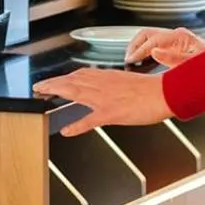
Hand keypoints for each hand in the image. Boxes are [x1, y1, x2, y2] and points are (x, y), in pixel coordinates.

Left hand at [32, 67, 169, 135]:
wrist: (166, 92)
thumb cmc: (153, 89)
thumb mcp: (130, 82)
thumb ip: (116, 84)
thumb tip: (108, 84)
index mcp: (108, 77)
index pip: (81, 74)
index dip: (64, 77)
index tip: (54, 80)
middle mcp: (103, 85)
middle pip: (72, 81)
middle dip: (53, 82)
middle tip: (38, 86)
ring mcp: (105, 99)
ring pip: (75, 92)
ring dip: (57, 91)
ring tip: (42, 94)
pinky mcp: (112, 113)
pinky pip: (90, 120)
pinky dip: (77, 126)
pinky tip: (67, 131)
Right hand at [124, 26, 204, 67]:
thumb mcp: (194, 65)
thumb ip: (174, 58)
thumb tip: (155, 52)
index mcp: (181, 37)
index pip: (152, 39)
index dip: (139, 50)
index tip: (130, 60)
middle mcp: (178, 36)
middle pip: (148, 34)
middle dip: (135, 45)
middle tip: (127, 59)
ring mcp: (177, 40)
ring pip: (150, 37)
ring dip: (139, 47)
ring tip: (131, 60)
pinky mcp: (176, 46)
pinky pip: (155, 44)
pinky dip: (145, 50)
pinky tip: (142, 62)